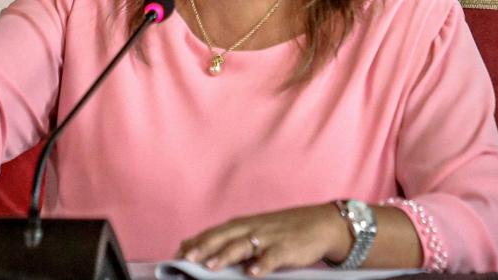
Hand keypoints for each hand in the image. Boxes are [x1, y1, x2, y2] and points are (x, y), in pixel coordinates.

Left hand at [177, 203, 347, 276]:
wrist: (320, 224)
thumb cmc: (281, 231)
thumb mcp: (252, 231)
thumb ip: (226, 240)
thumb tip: (192, 247)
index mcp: (241, 225)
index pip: (213, 233)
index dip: (195, 243)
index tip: (177, 255)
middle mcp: (251, 228)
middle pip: (223, 236)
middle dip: (204, 247)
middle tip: (187, 258)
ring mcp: (269, 237)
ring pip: (243, 245)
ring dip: (226, 255)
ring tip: (211, 266)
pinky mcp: (286, 247)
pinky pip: (272, 257)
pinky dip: (262, 264)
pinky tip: (253, 273)